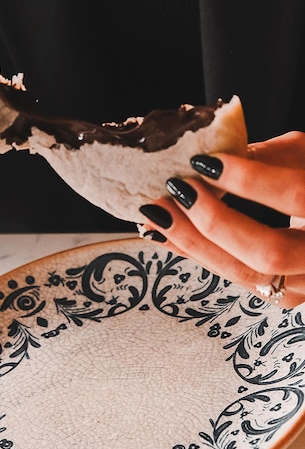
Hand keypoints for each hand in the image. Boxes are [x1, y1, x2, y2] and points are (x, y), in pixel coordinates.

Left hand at [138, 131, 304, 307]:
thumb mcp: (302, 157)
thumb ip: (263, 156)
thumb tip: (207, 154)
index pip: (297, 195)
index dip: (250, 180)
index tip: (206, 162)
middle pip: (268, 252)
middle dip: (213, 221)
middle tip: (177, 191)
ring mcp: (301, 285)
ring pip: (243, 272)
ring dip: (192, 241)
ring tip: (158, 212)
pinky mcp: (279, 294)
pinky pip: (230, 276)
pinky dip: (194, 252)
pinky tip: (165, 233)